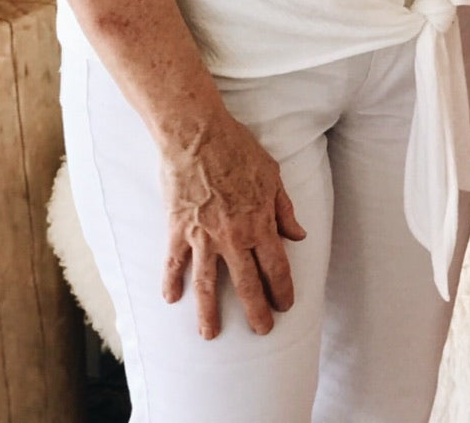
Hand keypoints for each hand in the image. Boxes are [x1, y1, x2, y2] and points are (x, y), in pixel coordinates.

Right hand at [160, 109, 305, 338]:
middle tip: (261, 331)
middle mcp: (234, 236)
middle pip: (247, 283)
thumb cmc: (238, 149)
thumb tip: (298, 235)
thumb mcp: (272, 174)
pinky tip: (171, 299)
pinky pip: (174, 263)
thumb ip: (285, 208)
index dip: (282, 289)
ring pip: (208, 284)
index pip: (276, 266)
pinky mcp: (178, 230)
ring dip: (209, 312)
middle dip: (256, 310)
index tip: (285, 305)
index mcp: (260, 222)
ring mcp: (204, 236)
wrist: (199, 135)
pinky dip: (171, 282)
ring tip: (211, 334)